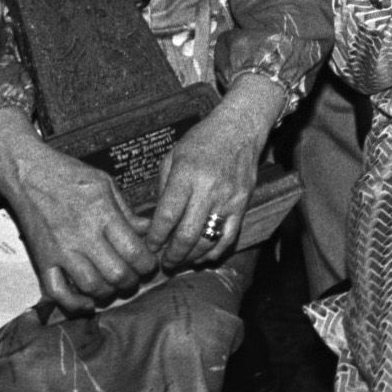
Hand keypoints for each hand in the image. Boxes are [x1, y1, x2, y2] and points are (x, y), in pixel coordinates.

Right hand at [0, 110, 154, 314]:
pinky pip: (57, 292)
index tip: (150, 263)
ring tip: (115, 285)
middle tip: (136, 277)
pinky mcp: (42, 260)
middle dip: (132, 280)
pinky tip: (88, 303)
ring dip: (109, 292)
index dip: (147, 263)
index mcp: (102, 214)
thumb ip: (127, 212)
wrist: (28, 174)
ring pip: (91, 286)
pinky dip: (74, 304)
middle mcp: (82, 235)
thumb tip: (148, 230)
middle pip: (116, 273)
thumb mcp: (106, 184)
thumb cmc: (68, 175)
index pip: (133, 250)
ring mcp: (60, 250)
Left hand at [146, 78, 280, 269]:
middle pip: (187, 234)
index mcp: (186, 175)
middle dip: (172, 255)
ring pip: (208, 240)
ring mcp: (228, 199)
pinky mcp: (243, 204)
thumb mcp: (173, 156)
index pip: (167, 216)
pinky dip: (215, 252)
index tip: (149, 247)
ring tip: (180, 261)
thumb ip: (164, 188)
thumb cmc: (202, 140)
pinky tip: (203, 256)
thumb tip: (156, 221)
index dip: (155, 237)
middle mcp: (208, 189)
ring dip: (191, 257)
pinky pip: (229, 237)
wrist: (240, 128)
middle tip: (163, 263)